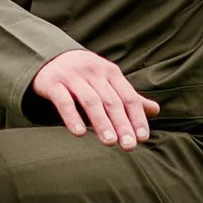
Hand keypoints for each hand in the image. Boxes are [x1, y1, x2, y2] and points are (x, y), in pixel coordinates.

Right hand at [31, 49, 160, 149]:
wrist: (48, 56)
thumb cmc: (84, 75)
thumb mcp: (108, 81)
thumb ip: (128, 97)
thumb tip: (155, 110)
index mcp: (110, 72)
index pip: (128, 97)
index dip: (137, 117)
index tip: (143, 137)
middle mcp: (93, 72)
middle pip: (111, 101)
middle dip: (122, 124)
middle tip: (129, 146)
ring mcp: (72, 76)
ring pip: (91, 101)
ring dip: (102, 123)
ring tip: (110, 143)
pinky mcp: (53, 82)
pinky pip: (63, 101)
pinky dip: (72, 117)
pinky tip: (79, 133)